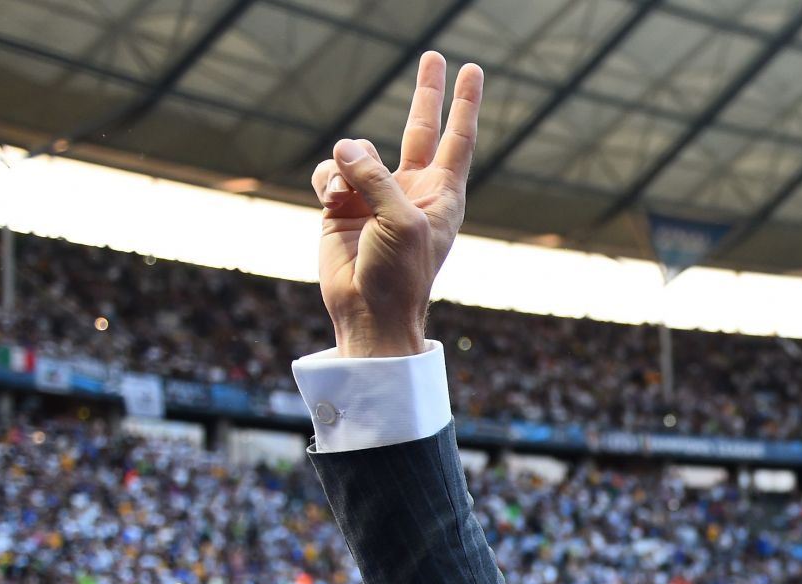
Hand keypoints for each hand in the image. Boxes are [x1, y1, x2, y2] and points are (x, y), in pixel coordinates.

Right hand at [312, 51, 481, 356]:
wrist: (368, 311)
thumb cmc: (400, 274)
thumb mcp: (401, 221)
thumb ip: (377, 177)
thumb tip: (347, 147)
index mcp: (442, 194)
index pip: (457, 137)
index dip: (465, 103)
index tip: (473, 70)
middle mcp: (412, 189)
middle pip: (420, 127)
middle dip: (427, 93)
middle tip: (435, 55)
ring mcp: (376, 194)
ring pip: (358, 151)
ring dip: (349, 168)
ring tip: (349, 202)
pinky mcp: (342, 203)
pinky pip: (330, 170)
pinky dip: (328, 181)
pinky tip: (331, 203)